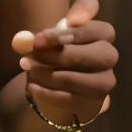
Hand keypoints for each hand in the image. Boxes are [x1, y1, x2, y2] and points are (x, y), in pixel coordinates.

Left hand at [11, 0, 116, 126]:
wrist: (55, 87)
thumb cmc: (56, 53)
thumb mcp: (49, 38)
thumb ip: (38, 36)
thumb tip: (22, 40)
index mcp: (102, 35)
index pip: (101, 29)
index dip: (74, 31)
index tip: (44, 35)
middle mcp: (109, 57)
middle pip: (98, 54)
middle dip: (61, 53)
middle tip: (33, 51)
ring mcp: (103, 82)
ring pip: (79, 78)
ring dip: (47, 72)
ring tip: (27, 67)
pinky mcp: (92, 103)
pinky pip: (68, 98)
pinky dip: (45, 92)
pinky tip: (32, 86)